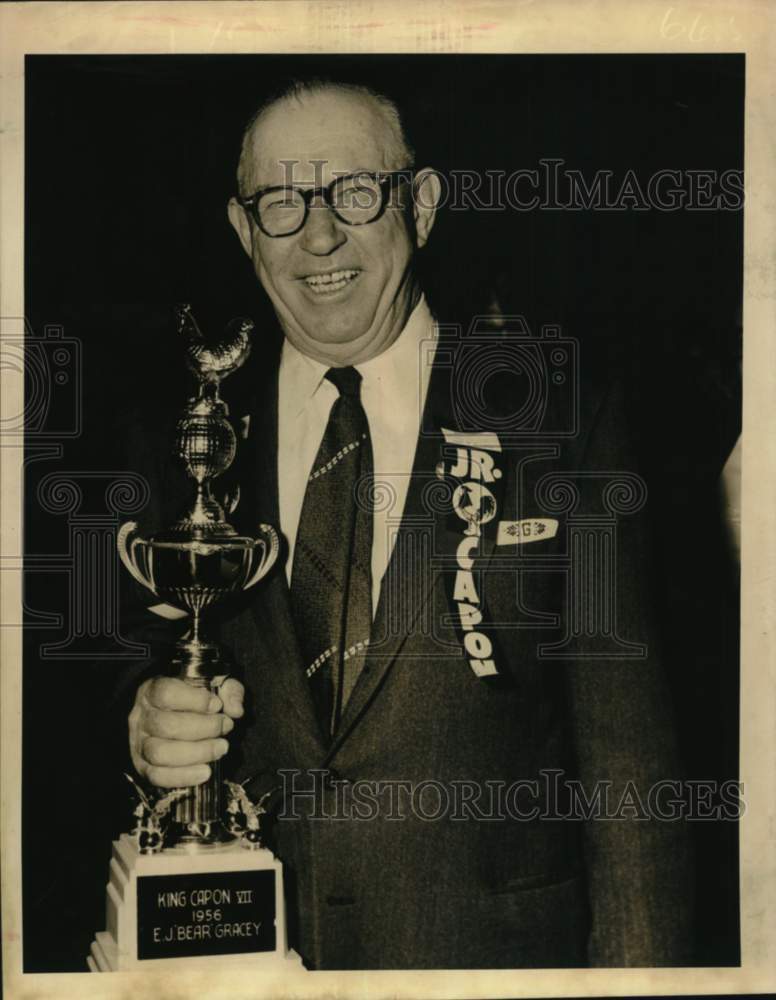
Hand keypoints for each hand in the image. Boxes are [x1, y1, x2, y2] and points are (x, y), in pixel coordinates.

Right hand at [129, 676, 244, 787]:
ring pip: (160, 753)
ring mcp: (138, 743)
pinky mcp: (143, 766)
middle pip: (166, 725)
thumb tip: (236, 710)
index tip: (217, 705)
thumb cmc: (194, 700)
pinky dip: (183, 776)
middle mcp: (141, 717)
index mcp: (152, 690)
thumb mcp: (213, 686)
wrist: (174, 718)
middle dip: (203, 728)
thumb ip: (229, 691)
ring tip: (220, 748)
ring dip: (196, 753)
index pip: (166, 693)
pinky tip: (205, 771)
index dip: (194, 700)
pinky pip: (157, 776)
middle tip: (226, 726)